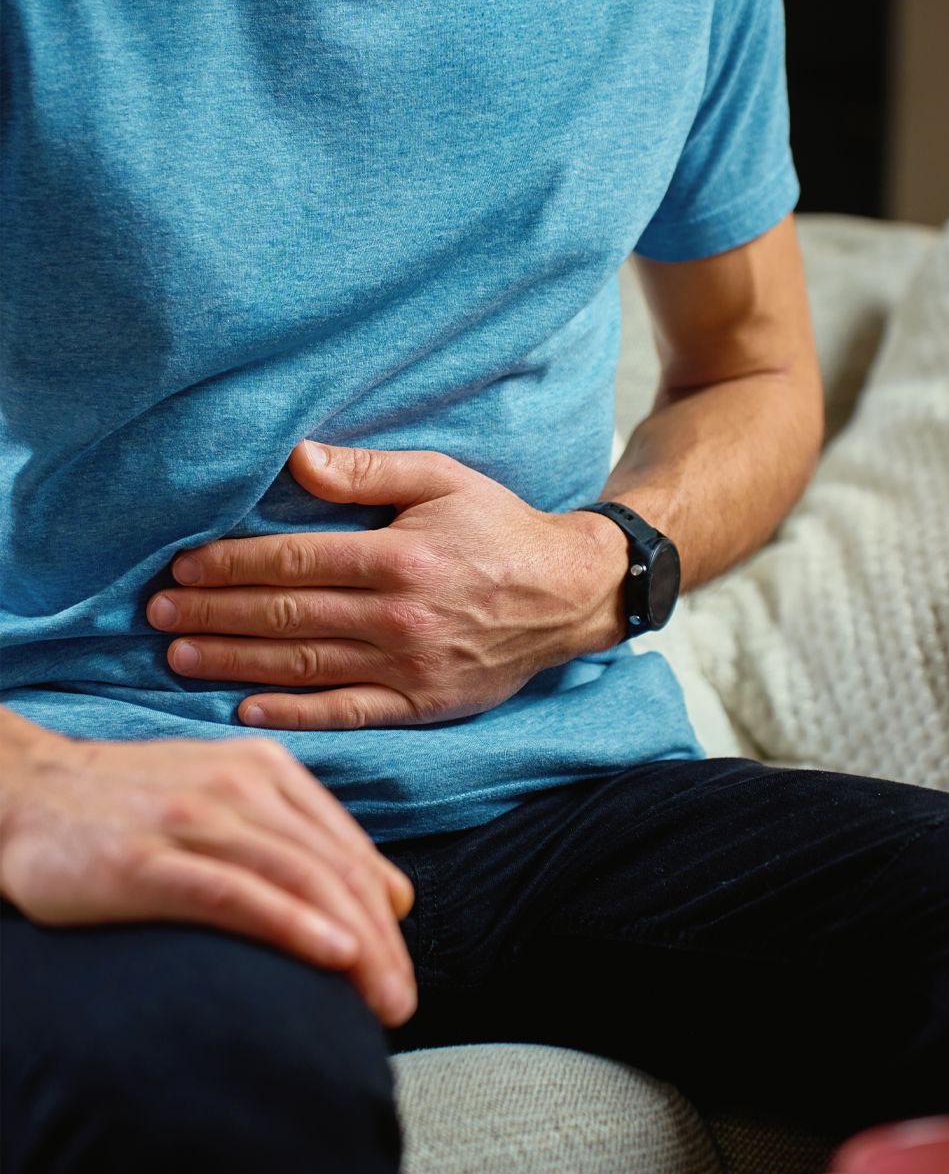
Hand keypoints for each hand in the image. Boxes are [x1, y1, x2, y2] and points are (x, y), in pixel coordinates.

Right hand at [0, 710, 416, 1025]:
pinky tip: (330, 956)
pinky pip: (235, 893)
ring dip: (355, 946)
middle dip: (381, 943)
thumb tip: (391, 894)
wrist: (24, 793)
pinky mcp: (146, 861)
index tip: (401, 971)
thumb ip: (303, 837)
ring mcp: (193, 820)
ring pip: (300, 881)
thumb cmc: (130, 806)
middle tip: (401, 1003)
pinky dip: (291, 924)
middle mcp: (240, 788)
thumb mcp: (228, 798)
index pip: (348, 851)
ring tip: (383, 1000)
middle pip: (335, 870)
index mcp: (267, 771)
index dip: (385, 918)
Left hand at [147, 440, 628, 728]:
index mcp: (399, 556)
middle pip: (287, 615)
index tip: (182, 564)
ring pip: (305, 665)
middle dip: (213, 612)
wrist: (568, 595)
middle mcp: (399, 615)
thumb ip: (368, 470)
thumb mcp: (443, 479)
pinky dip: (295, 715)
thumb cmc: (500, 528)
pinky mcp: (423, 703)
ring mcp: (411, 665)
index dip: (230, 564)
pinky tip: (245, 708)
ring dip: (234, 661)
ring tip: (178, 655)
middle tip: (156, 613)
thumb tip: (296, 459)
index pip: (293, 562)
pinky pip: (348, 712)